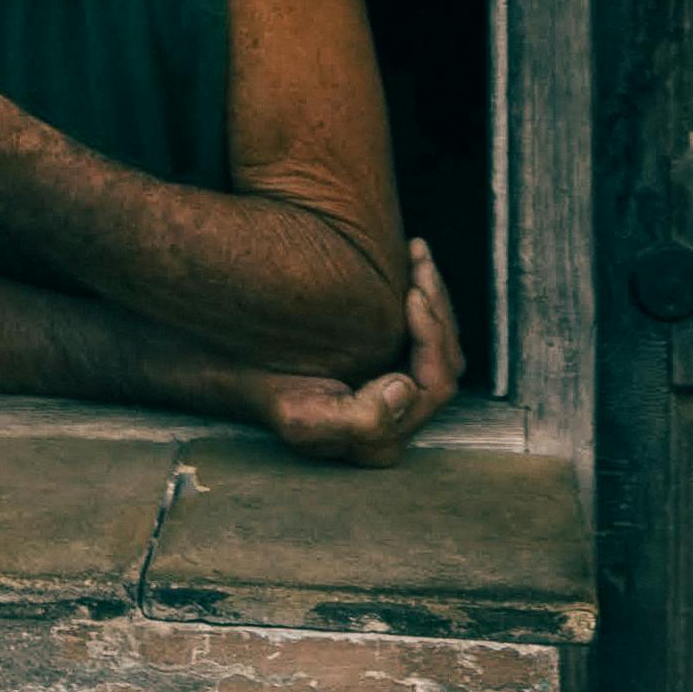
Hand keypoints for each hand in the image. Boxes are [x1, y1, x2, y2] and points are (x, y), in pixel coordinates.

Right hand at [242, 240, 460, 466]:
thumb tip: (406, 390)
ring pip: (442, 344)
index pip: (436, 385)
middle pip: (446, 361)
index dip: (432, 337)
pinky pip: (426, 333)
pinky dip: (424, 296)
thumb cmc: (277, 396)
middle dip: (437, 307)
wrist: (246, 373)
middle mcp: (399, 418)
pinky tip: (412, 265)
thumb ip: (362, 420)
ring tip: (418, 255)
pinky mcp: (391, 365)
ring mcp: (398, 392)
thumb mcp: (305, 418)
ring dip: (434, 296)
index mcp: (386, 436)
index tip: (411, 294)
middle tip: (419, 262)